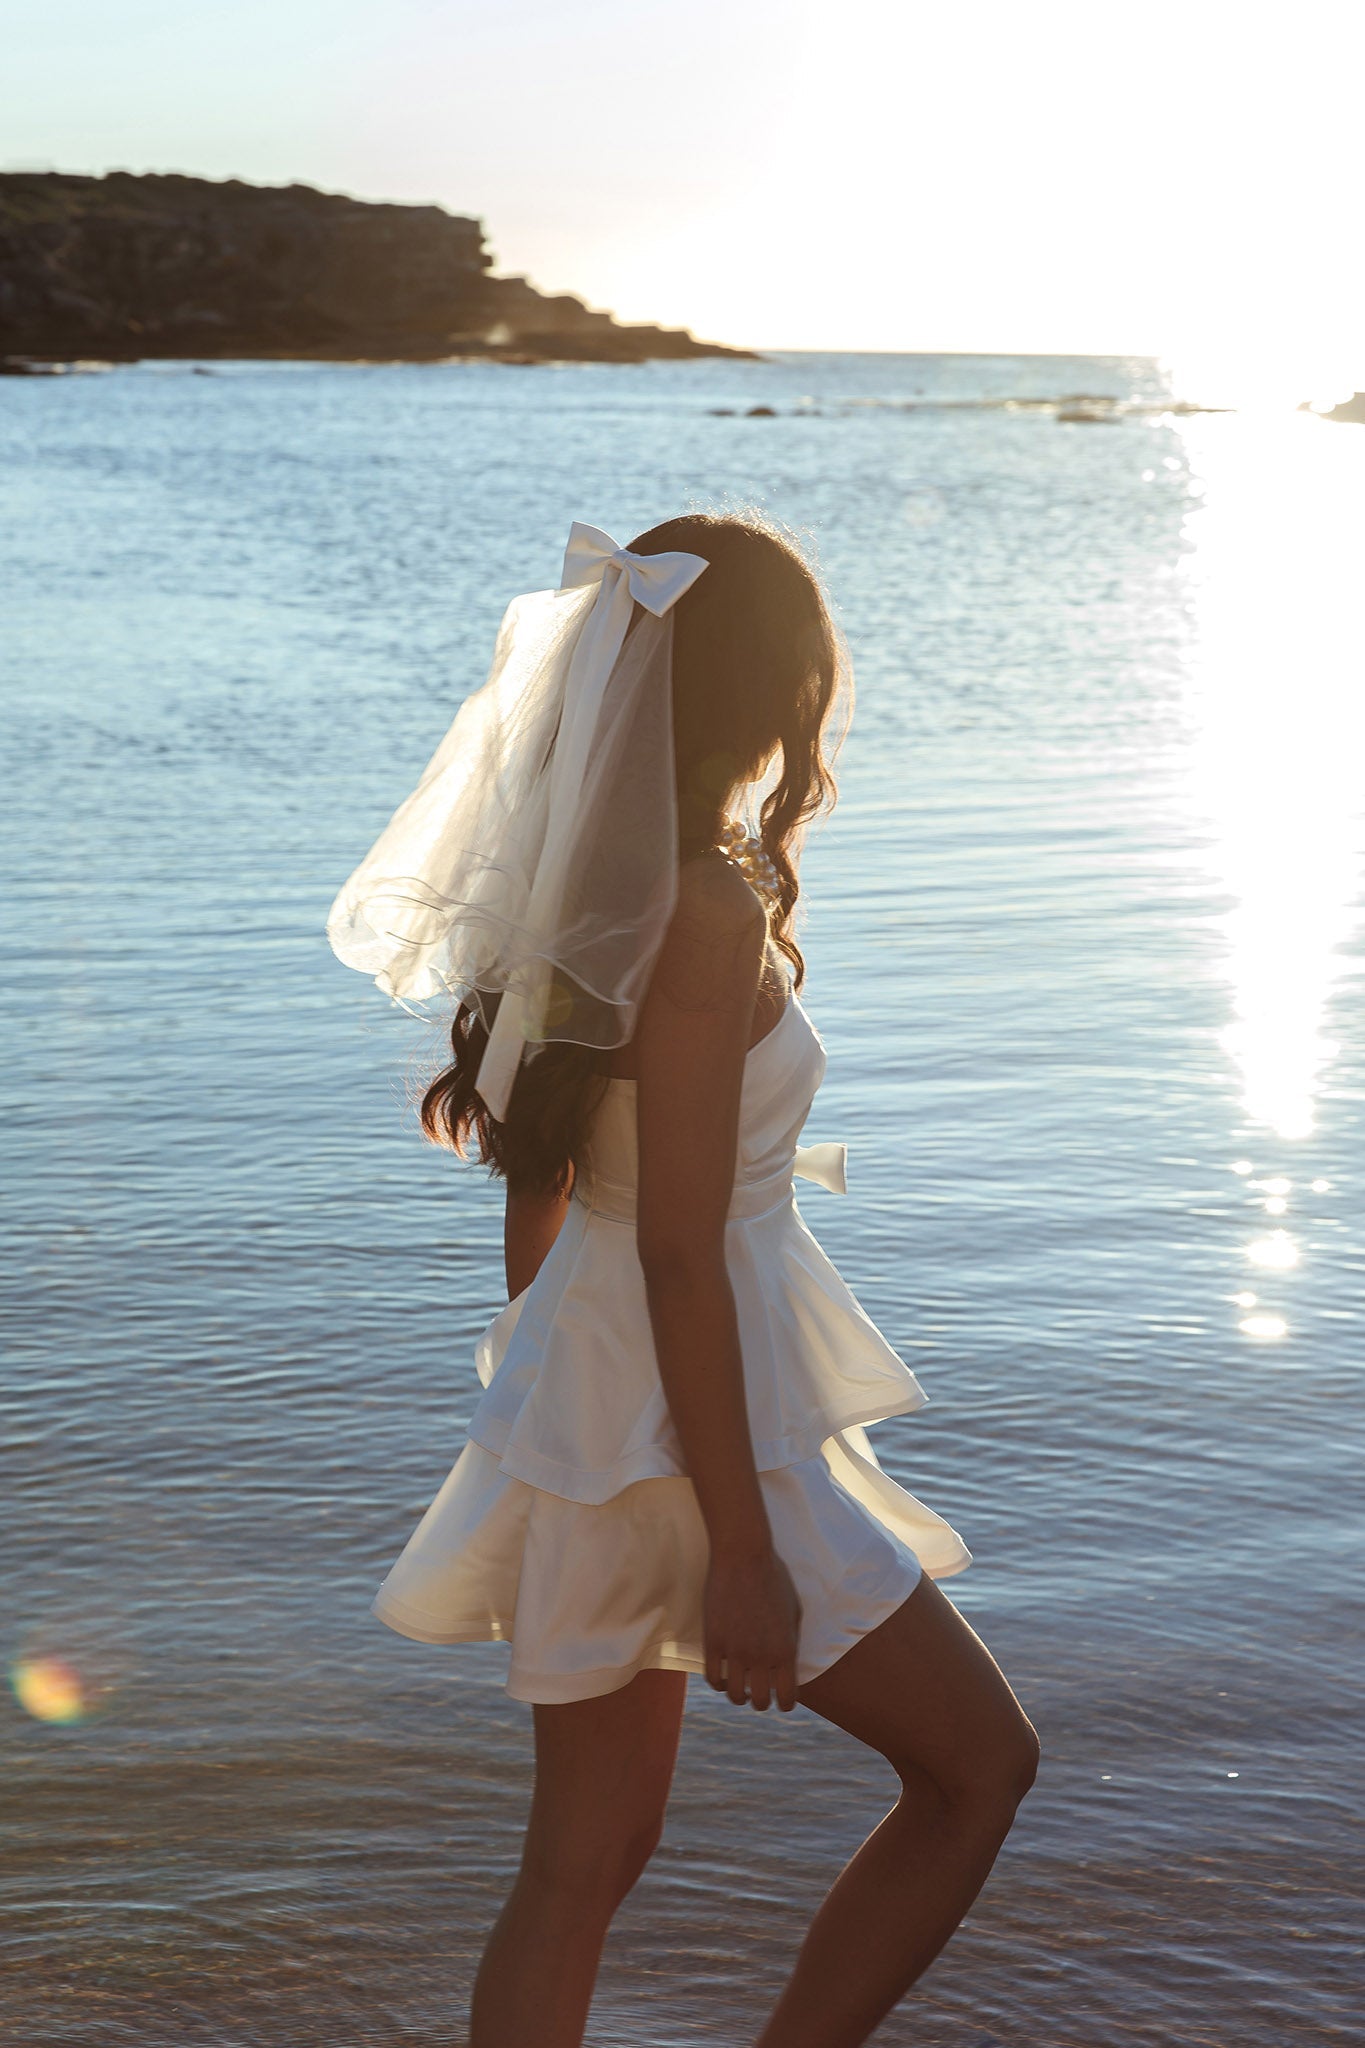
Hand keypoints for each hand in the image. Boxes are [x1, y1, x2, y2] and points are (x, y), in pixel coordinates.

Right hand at [703, 1545, 801, 1711]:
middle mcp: (762, 1656)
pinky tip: (721, 1675)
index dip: (785, 1703)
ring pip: (734, 1695)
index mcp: (786, 1650)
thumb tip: (789, 1663)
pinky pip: (712, 1678)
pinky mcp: (713, 1641)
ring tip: (738, 1686)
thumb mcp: (795, 1610)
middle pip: (759, 1702)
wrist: (744, 1555)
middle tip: (757, 1691)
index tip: (780, 1698)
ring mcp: (735, 1650)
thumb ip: (792, 1640)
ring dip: (737, 1695)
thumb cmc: (774, 1577)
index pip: (787, 1697)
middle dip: (760, 1700)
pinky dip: (718, 1683)